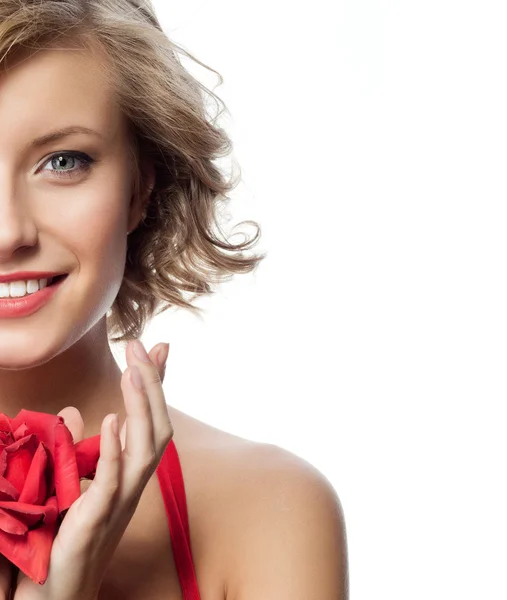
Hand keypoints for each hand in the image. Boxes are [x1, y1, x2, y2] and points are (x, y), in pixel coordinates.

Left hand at [0, 340, 171, 599]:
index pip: (151, 421)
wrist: (54, 593)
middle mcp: (134, 485)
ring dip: (141, 407)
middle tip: (141, 345)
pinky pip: (112, 481)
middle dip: (152, 386)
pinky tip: (112, 419)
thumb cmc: (64, 537)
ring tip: (133, 371)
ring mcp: (119, 503)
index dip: (157, 386)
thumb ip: (81, 446)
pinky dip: (115, 449)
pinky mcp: (95, 520)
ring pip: (145, 449)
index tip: (159, 348)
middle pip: (158, 428)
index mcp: (130, 474)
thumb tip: (80, 409)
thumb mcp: (74, 480)